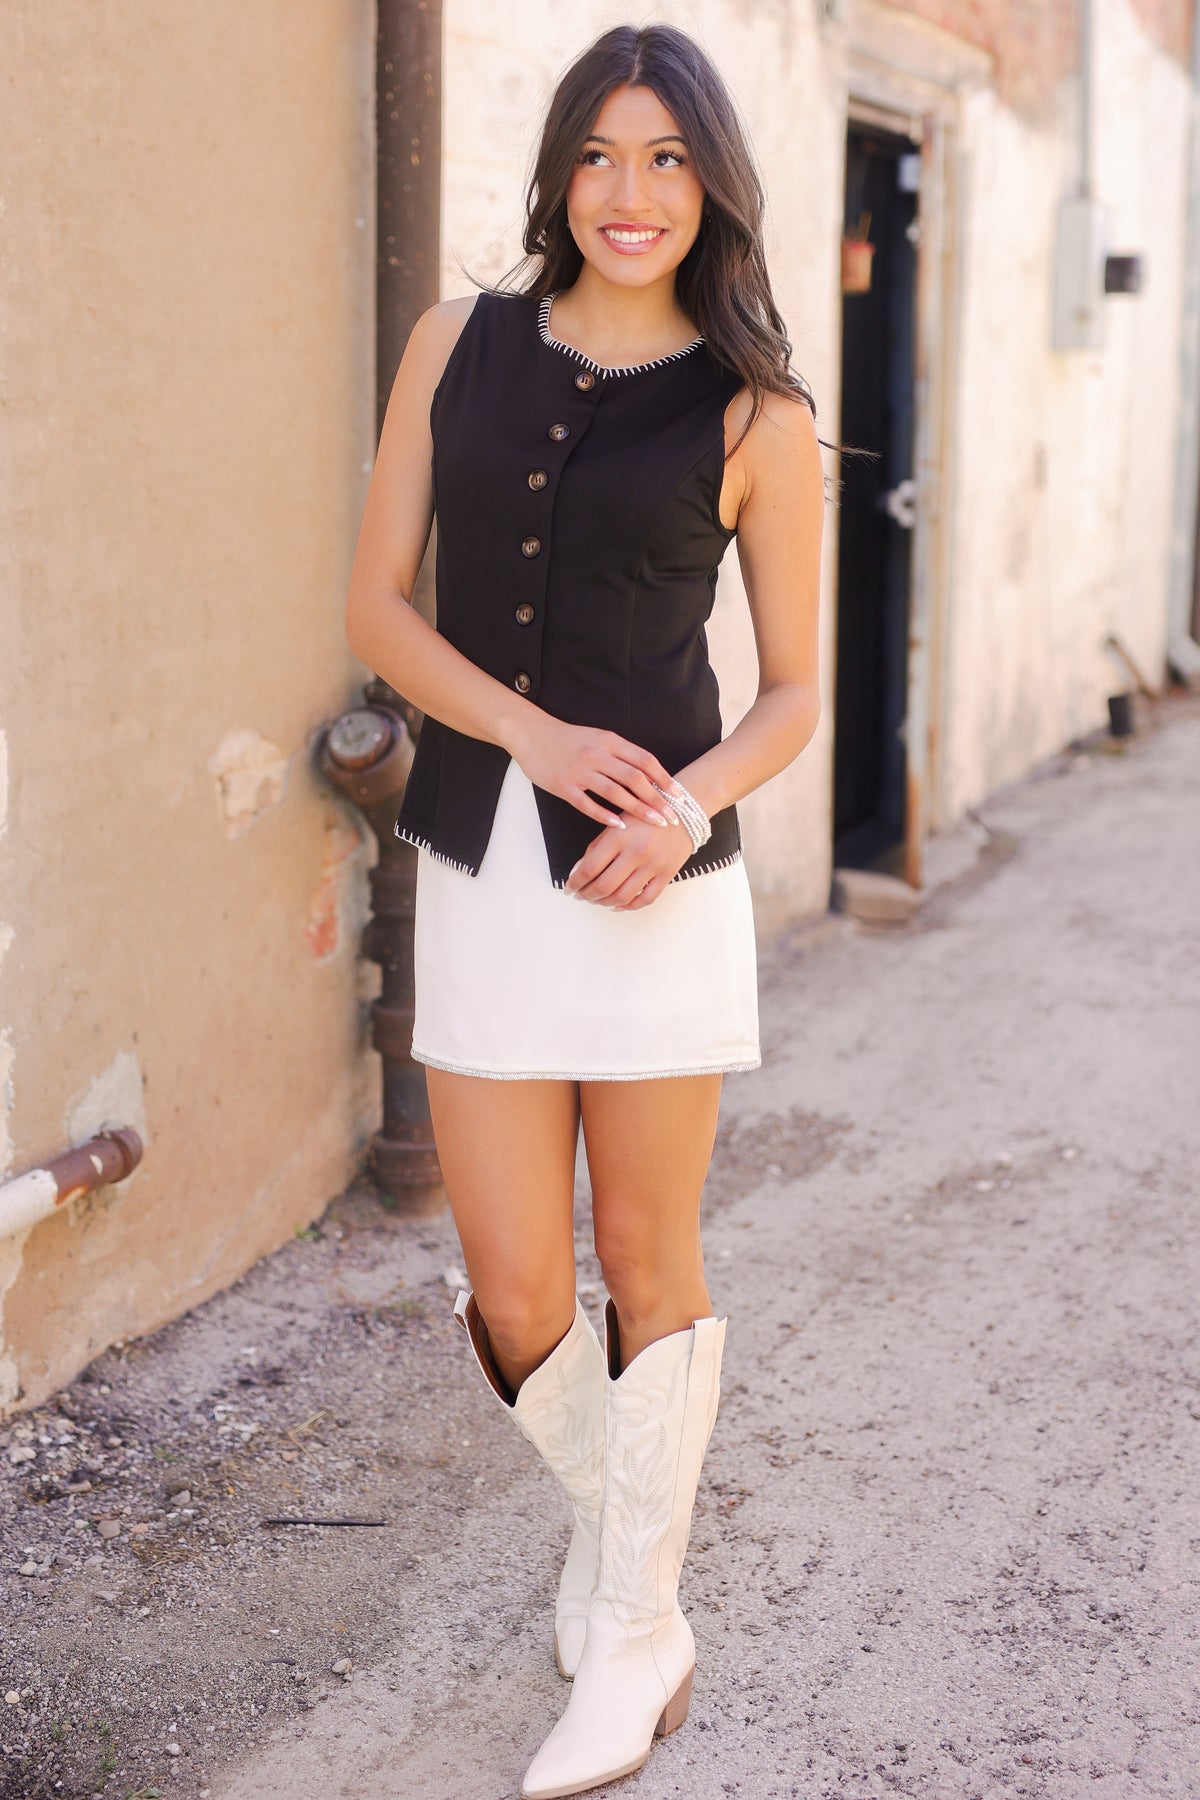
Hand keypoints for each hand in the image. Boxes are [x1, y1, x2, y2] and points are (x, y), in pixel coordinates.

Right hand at [505, 712, 680, 831]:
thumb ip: (620, 754)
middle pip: (634, 779)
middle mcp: (597, 754)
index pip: (644, 760)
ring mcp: (579, 771)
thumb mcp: (598, 737)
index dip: (664, 778)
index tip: (679, 795)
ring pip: (615, 793)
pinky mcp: (563, 785)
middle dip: (657, 799)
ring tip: (655, 823)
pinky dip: (605, 816)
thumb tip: (648, 775)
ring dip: (638, 810)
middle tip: (672, 817)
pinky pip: (587, 804)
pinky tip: (620, 827)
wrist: (531, 733)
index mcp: (609, 741)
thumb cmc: (568, 738)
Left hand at [565, 814, 694, 910]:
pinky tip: (617, 904)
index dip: (575, 882)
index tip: (568, 888)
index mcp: (619, 836)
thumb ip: (597, 846)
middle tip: (580, 896)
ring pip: (622, 896)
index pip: (589, 868)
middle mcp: (636, 852)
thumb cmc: (646, 815)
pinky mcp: (667, 874)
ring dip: (604, 902)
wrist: (684, 811)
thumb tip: (579, 871)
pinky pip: (645, 899)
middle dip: (587, 895)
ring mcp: (653, 865)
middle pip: (604, 886)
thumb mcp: (618, 822)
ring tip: (596, 900)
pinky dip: (628, 906)